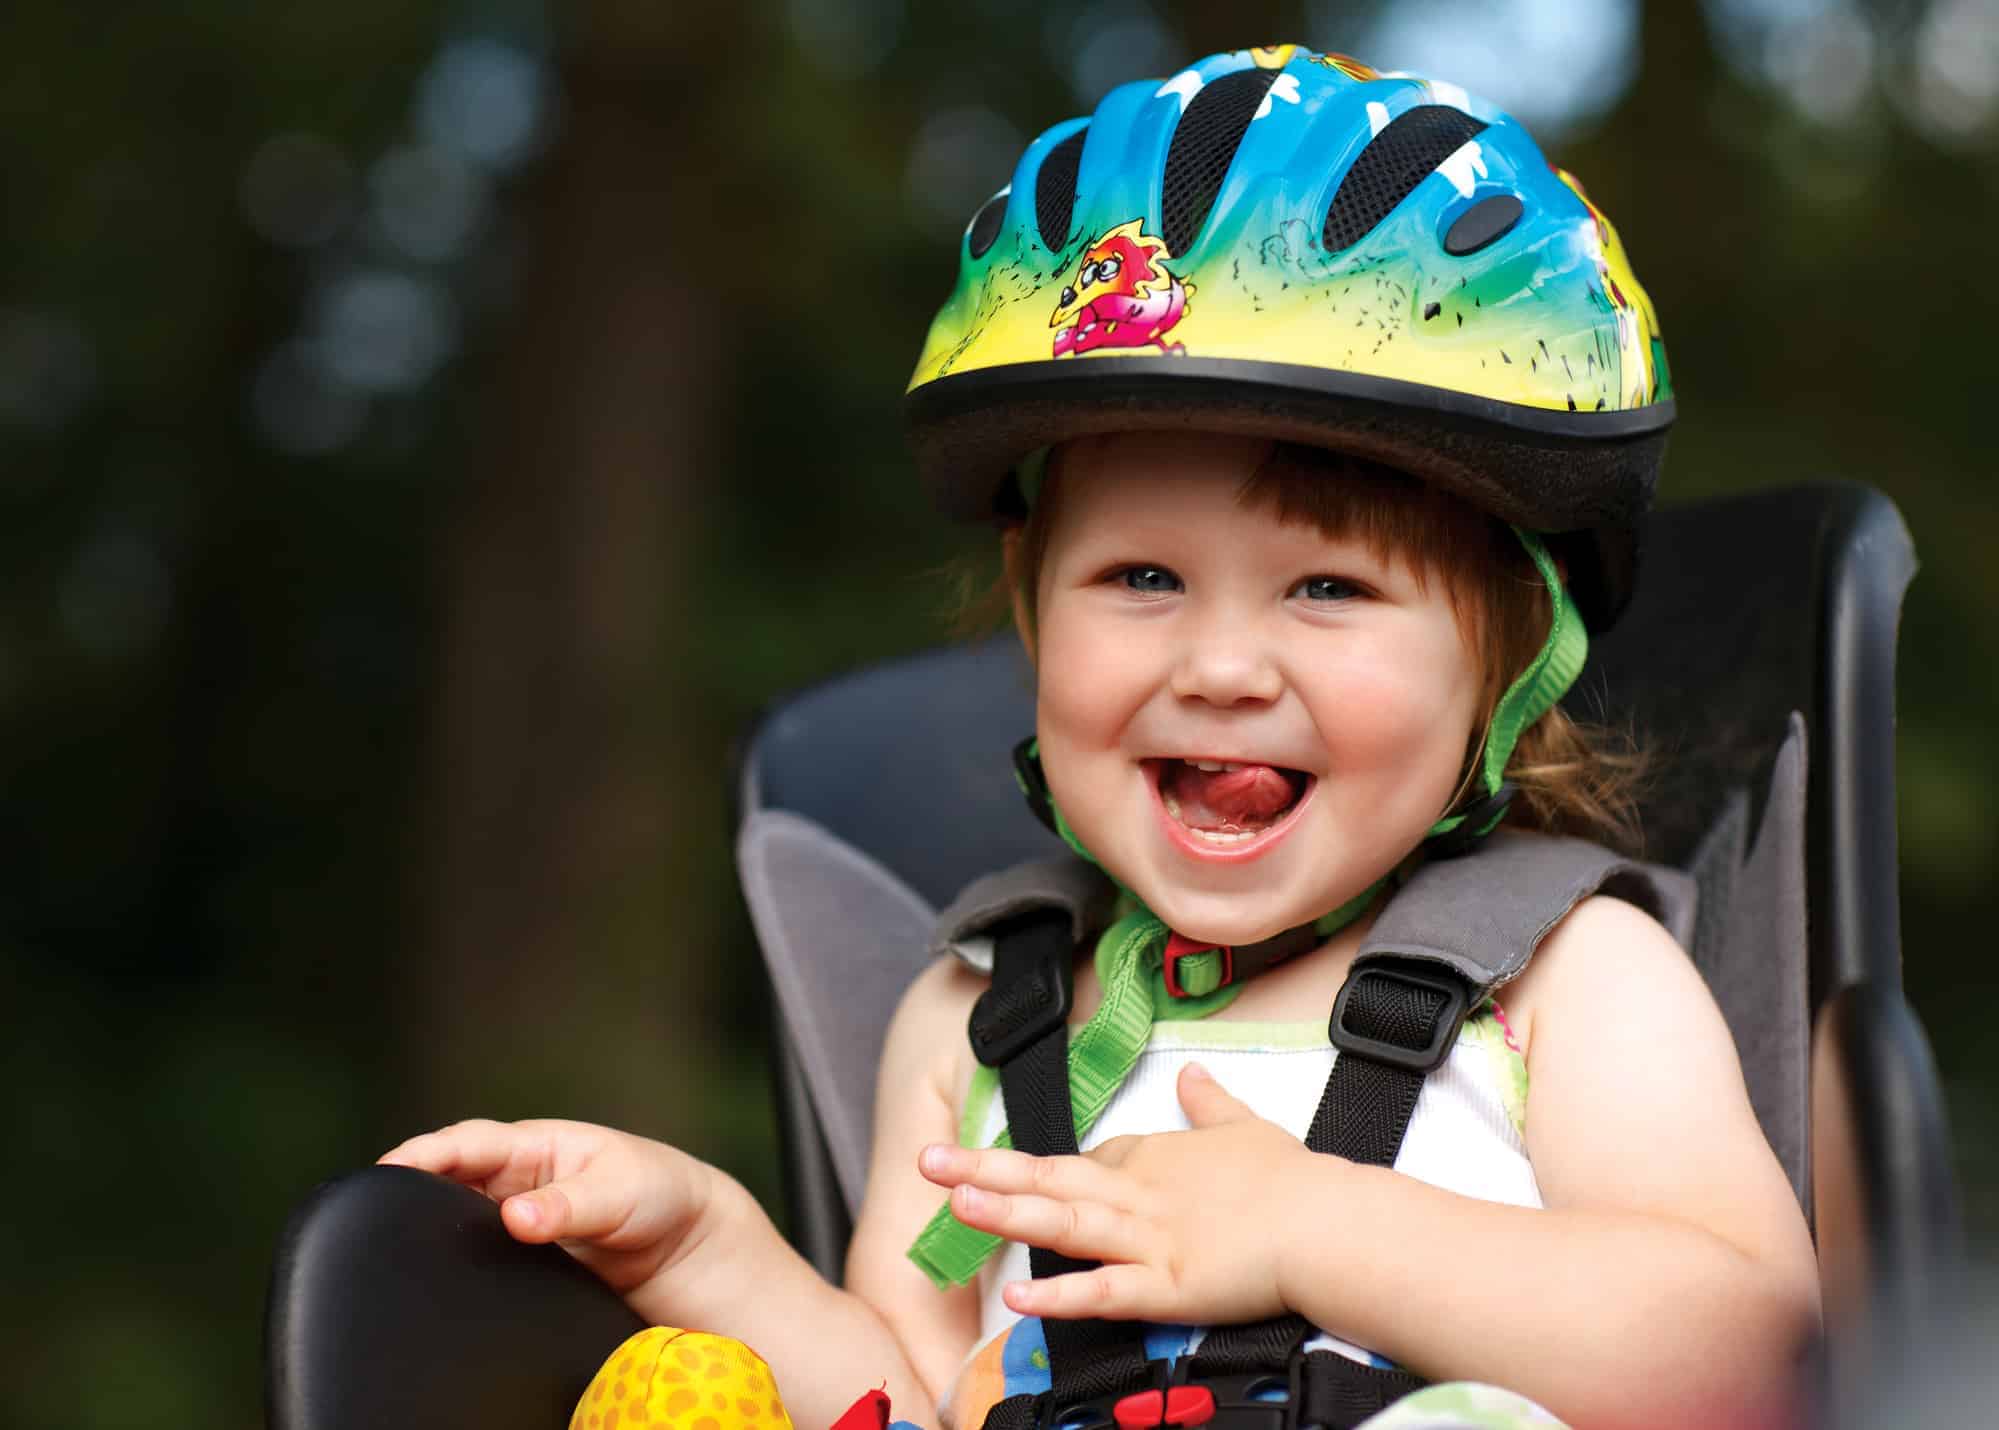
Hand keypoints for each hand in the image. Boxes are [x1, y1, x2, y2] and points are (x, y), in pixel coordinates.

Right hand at [379, 1118, 729, 1297]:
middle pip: (447, 1183)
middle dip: (409, 1193)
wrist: (689, 1249)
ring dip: (431, 1232)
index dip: (424, 1154)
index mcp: (536, 1146)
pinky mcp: (522, 1266)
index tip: (388, 1170)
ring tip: (397, 1249)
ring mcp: (514, 1225)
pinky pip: (480, 1266)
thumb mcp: (621, 1191)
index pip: (468, 1144)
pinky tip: (443, 1284)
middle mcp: (515, 1182)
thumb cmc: (660, 1195)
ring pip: (456, 1224)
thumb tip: (515, 1217)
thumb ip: (570, 1205)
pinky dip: (458, 1270)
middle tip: (373, 1214)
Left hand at [917, 1063, 1319, 1323]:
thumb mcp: (1245, 1123)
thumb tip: (1191, 1074)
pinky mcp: (1166, 1285)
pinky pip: (1103, 1292)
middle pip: (1049, 1177)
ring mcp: (1146, 1239)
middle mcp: (1137, 1193)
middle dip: (983, 1168)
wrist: (1327, 1222)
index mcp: (1151, 1157)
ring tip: (954, 1204)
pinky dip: (1060, 1294)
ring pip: (1063, 1222)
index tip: (999, 1170)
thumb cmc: (1293, 1179)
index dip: (1036, 1170)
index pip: (1082, 1161)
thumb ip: (1209, 1101)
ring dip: (1006, 1212)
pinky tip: (1019, 1295)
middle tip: (927, 1159)